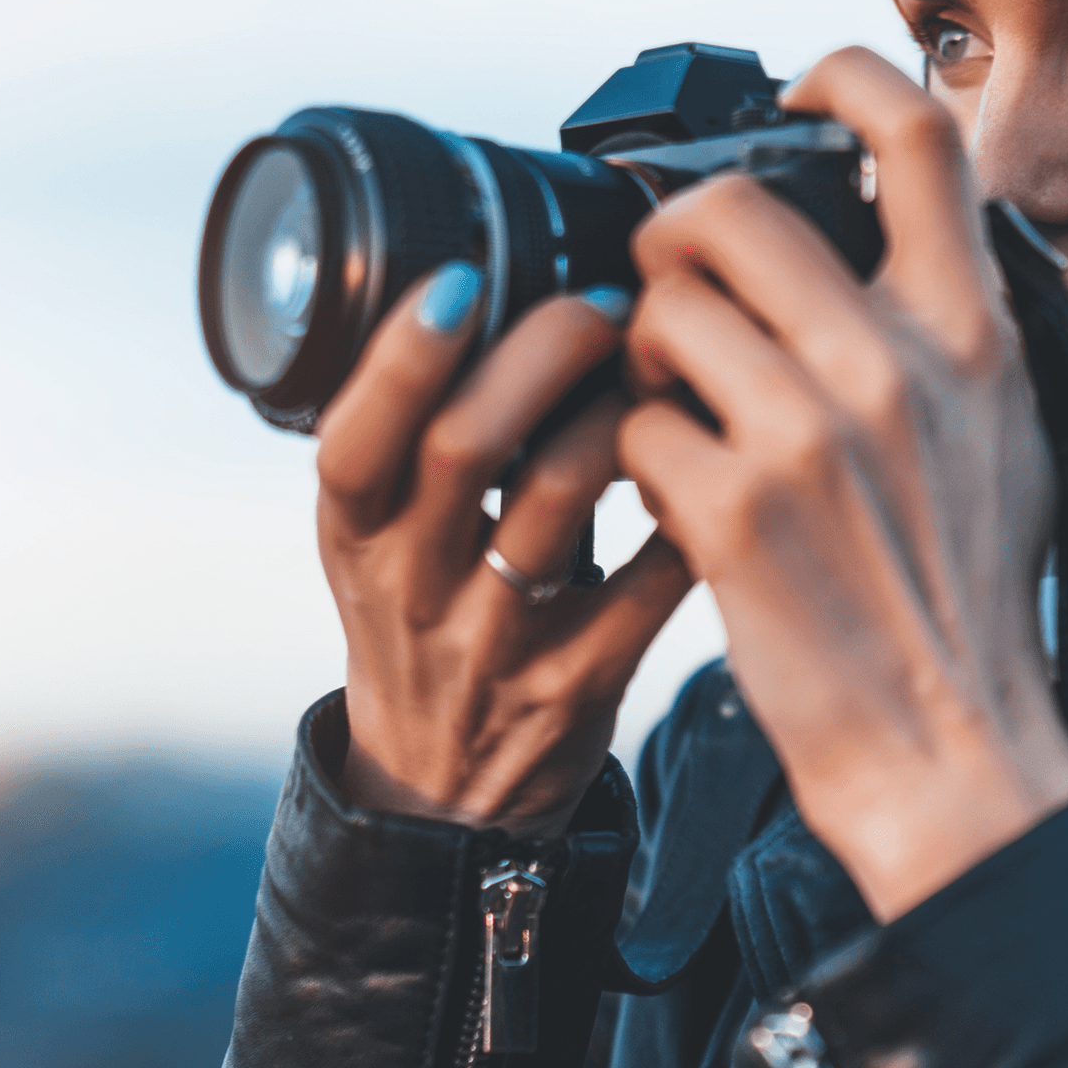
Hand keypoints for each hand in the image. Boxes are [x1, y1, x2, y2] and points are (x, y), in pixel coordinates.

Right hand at [314, 270, 690, 836]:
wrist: (443, 789)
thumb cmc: (425, 612)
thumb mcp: (378, 536)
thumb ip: (408, 434)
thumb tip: (481, 279)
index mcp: (355, 535)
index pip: (354, 439)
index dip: (405, 355)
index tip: (465, 279)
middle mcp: (413, 585)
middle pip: (464, 445)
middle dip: (541, 350)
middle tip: (603, 300)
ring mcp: (497, 640)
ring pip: (559, 499)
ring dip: (621, 412)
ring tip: (660, 366)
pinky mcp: (583, 679)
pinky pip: (649, 574)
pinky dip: (687, 500)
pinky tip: (712, 453)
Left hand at [617, 47, 1067, 920]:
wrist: (952, 746)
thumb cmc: (972, 592)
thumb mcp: (1009, 431)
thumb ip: (954, 326)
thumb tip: (892, 232)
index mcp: (975, 331)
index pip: (918, 136)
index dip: (843, 79)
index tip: (798, 94)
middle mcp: (896, 364)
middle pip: (727, 206)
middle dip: (673, 235)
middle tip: (672, 281)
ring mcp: (811, 437)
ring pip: (659, 312)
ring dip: (645, 353)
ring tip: (677, 405)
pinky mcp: (733, 516)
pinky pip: (635, 427)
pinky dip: (638, 455)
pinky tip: (677, 493)